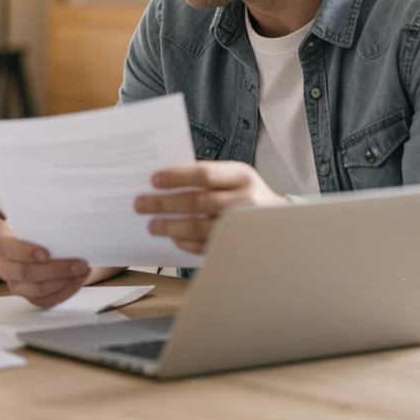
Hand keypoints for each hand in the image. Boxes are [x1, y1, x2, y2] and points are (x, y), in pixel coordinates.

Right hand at [0, 221, 121, 306]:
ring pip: (37, 289)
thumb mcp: (38, 216)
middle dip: (55, 269)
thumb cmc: (40, 225)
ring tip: (83, 269)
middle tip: (79, 263)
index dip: (24, 252)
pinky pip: (47, 299)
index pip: (5, 247)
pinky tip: (79, 278)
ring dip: (64, 281)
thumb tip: (66, 215)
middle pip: (24, 272)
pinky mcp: (30, 296)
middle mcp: (4, 265)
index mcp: (1, 240)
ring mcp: (15, 284)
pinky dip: (66, 290)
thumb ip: (45, 216)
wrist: (44, 238)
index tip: (46, 253)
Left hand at [135, 161, 288, 254]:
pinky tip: (173, 237)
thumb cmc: (243, 192)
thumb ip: (205, 177)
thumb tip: (161, 181)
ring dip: (171, 226)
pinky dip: (185, 242)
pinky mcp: (238, 246)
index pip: (204, 173)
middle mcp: (245, 199)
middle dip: (164, 204)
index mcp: (241, 175)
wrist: (278, 218)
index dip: (177, 176)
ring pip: (199, 227)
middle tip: (140, 204)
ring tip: (152, 225)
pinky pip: (206, 246)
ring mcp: (242, 226)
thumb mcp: (232, 177)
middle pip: (197, 202)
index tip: (153, 180)